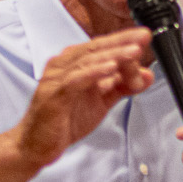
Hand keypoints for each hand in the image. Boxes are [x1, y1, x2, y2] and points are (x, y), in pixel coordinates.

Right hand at [13, 30, 153, 168]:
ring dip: (113, 55)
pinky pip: (76, 80)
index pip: (101, 47)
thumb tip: (147, 75)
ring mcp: (57, 78)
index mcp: (73, 64)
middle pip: (96, 48)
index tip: (145, 37)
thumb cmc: (64, 120)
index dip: (124, 40)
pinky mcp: (54, 94)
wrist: (35, 145)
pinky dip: (94, 72)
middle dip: (122, 41)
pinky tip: (111, 68)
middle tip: (144, 36)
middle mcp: (63, 65)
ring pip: (88, 61)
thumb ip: (122, 87)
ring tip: (133, 51)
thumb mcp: (101, 101)